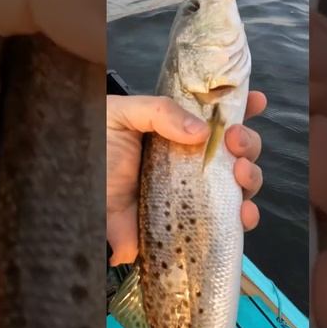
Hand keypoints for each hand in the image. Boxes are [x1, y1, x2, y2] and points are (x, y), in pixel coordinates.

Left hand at [106, 92, 266, 265]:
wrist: (70, 201)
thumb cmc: (93, 151)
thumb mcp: (121, 115)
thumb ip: (160, 112)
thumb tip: (202, 132)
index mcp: (178, 134)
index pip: (217, 118)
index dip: (242, 108)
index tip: (256, 101)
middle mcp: (191, 164)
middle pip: (237, 152)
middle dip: (248, 143)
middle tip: (235, 141)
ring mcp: (193, 196)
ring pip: (239, 187)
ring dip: (252, 177)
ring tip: (241, 173)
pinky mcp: (189, 226)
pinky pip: (225, 226)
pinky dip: (243, 221)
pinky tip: (243, 214)